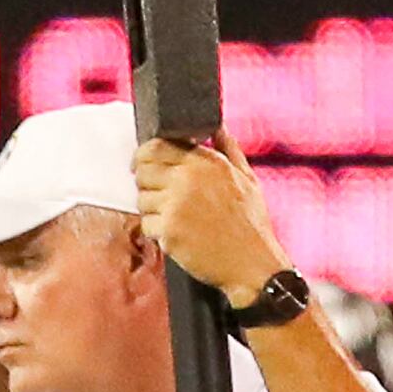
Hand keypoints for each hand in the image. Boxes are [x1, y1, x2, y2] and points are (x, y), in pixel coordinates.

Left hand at [135, 135, 288, 304]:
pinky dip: (156, 232)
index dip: (144, 156)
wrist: (251, 263)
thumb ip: (228, 149)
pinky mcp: (168, 230)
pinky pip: (146, 224)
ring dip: (152, 209)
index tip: (141, 165)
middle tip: (157, 195)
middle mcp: (188, 178)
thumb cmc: (250, 223)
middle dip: (145, 182)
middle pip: (142, 170)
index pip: (156, 146)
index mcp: (206, 161)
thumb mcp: (247, 177)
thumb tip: (218, 128)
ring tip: (176, 219)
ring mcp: (175, 204)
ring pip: (142, 199)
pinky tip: (177, 235)